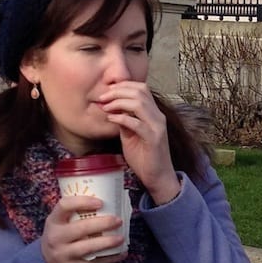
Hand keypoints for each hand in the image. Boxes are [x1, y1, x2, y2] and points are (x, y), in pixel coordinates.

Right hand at [41, 194, 126, 262]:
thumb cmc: (60, 237)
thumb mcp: (59, 223)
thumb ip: (75, 214)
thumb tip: (108, 202)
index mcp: (53, 221)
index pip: (64, 206)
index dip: (83, 202)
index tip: (100, 202)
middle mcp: (56, 237)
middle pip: (82, 228)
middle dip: (104, 223)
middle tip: (118, 220)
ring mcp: (63, 254)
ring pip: (90, 247)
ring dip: (108, 242)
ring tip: (121, 238)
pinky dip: (110, 258)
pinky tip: (121, 253)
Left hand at [95, 81, 178, 203]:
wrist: (157, 177)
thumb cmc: (144, 157)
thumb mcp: (130, 135)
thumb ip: (124, 121)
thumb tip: (111, 109)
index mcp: (154, 113)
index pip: (142, 88)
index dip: (124, 85)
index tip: (107, 91)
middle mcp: (158, 117)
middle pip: (140, 91)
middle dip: (118, 91)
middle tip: (103, 97)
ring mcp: (157, 127)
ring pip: (139, 103)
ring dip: (119, 102)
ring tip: (106, 107)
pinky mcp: (154, 139)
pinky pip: (137, 123)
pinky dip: (122, 118)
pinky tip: (111, 119)